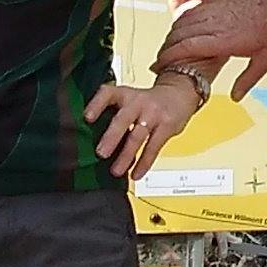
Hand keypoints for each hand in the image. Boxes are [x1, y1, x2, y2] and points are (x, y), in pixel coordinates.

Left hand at [90, 73, 206, 179]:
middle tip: (101, 153)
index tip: (87, 118)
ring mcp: (153, 114)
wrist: (180, 92)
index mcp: (124, 94)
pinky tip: (136, 174)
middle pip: (123, 119)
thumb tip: (92, 140)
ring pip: (138, 136)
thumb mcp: (129, 98)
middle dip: (111, 137)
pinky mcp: (166, 127)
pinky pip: (154, 147)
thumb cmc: (147, 101)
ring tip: (116, 171)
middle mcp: (138, 102)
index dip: (96, 105)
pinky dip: (144, 163)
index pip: (107, 94)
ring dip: (126, 155)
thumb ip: (113, 113)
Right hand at [158, 0, 266, 98]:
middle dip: (165, 49)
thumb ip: (248, 79)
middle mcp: (217, 24)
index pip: (188, 46)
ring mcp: (215, 12)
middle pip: (179, 35)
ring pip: (183, 23)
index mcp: (226, 39)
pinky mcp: (217, 5)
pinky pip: (191, 13)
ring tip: (165, 49)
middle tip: (158, 62)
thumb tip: (237, 96)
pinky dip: (180, 23)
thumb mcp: (266, 59)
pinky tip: (178, 31)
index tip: (160, 65)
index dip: (170, 56)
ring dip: (170, 36)